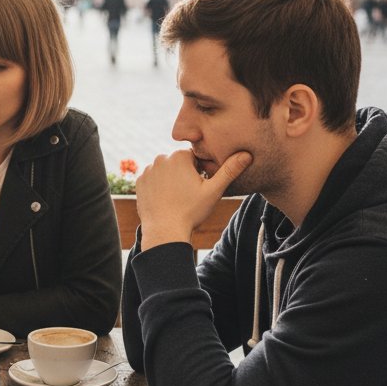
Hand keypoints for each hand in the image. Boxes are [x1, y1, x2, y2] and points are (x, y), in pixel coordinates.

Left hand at [136, 149, 250, 248]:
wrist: (164, 231)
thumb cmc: (191, 211)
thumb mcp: (214, 191)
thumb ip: (229, 170)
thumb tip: (247, 154)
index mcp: (179, 156)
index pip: (195, 157)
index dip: (201, 171)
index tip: (200, 186)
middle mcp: (160, 159)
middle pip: (179, 163)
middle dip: (185, 174)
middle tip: (189, 194)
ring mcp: (147, 170)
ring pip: (166, 171)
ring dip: (172, 180)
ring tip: (178, 198)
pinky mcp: (139, 182)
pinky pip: (153, 180)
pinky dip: (159, 187)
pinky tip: (166, 200)